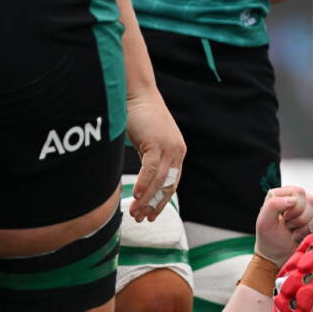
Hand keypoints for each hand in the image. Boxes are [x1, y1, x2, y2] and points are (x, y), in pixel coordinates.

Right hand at [125, 89, 185, 222]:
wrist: (136, 92)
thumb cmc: (138, 115)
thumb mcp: (147, 141)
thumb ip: (148, 158)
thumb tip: (139, 178)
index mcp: (177, 152)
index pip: (172, 183)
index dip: (162, 201)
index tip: (151, 215)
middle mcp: (177, 152)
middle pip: (168, 186)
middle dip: (155, 206)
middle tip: (143, 220)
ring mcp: (168, 148)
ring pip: (159, 182)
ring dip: (146, 200)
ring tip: (135, 213)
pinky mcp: (156, 144)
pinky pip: (150, 170)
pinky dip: (143, 185)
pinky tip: (135, 197)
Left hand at [254, 186, 312, 264]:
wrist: (279, 257)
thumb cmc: (270, 239)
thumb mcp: (265, 221)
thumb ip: (273, 205)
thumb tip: (293, 200)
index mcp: (284, 194)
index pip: (299, 192)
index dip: (293, 207)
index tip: (283, 219)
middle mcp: (299, 199)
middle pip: (311, 201)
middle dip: (299, 219)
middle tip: (289, 226)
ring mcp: (311, 210)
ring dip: (305, 227)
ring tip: (294, 231)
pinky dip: (312, 232)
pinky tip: (302, 236)